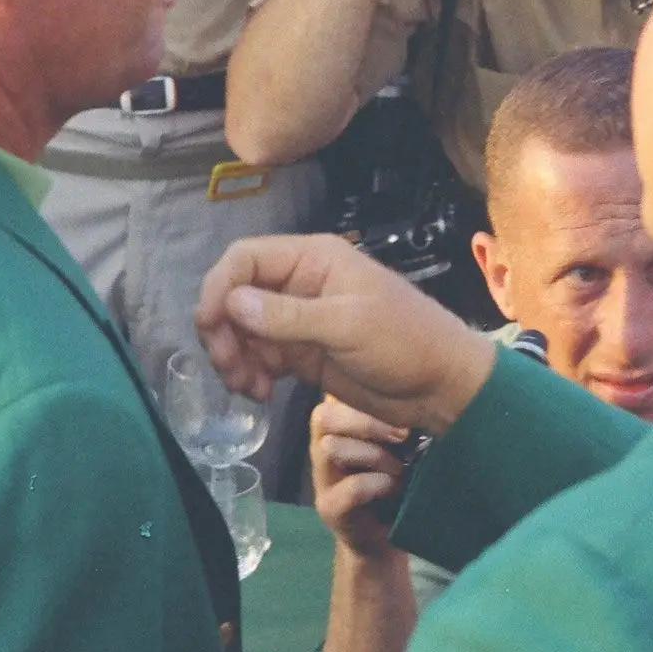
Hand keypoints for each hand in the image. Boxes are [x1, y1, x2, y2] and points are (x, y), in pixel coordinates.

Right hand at [197, 232, 500, 434]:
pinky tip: (260, 393)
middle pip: (236, 296)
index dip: (219, 288)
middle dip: (224, 331)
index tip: (211, 327)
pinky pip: (260, 357)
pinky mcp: (303, 353)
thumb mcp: (347, 325)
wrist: (441, 386)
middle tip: (229, 368)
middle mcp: (300, 284)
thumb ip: (288, 316)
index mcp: (314, 260)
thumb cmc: (405, 342)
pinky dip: (251, 373)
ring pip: (243, 330)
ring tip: (249, 388)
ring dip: (235, 357)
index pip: (246, 258)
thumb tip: (232, 303)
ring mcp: (300, 320)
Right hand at [308, 395, 412, 556]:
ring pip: (332, 448)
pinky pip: (351, 487)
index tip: (402, 407)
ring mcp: (321, 479)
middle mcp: (321, 447)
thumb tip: (420, 394)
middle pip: (323, 416)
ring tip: (399, 468)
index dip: (363, 397)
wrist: (385, 535)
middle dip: (367, 423)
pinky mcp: (329, 508)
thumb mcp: (396, 442)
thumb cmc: (395, 477)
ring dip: (374, 455)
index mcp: (337, 425)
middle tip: (402, 436)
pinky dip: (379, 484)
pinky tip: (395, 487)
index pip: (333, 396)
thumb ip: (395, 418)